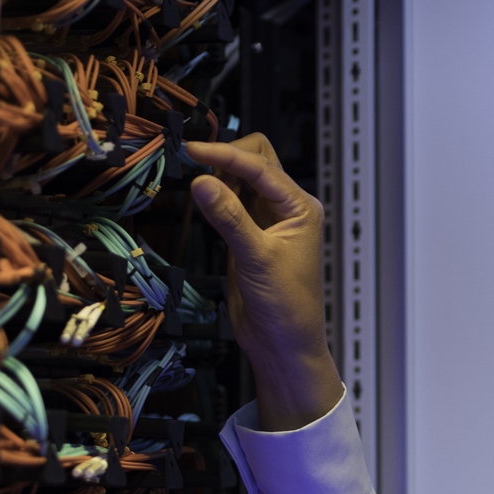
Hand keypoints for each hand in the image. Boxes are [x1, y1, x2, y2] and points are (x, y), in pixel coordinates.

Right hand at [184, 136, 341, 429]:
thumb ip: (230, 218)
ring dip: (218, 174)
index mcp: (301, 208)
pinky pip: (230, 200)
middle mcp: (287, 209)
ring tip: (194, 179)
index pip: (261, 167)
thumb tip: (203, 182)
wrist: (283, 343)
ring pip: (241, 178)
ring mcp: (266, 220)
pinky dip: (215, 193)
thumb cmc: (288, 307)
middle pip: (255, 160)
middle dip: (226, 156)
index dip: (225, 155)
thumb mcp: (256, 258)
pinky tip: (202, 198)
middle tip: (192, 162)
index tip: (193, 151)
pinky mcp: (248, 232)